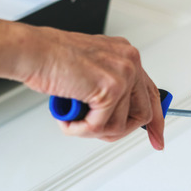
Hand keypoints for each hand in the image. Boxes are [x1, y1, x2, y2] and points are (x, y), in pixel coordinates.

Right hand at [20, 28, 164, 149]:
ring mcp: (122, 74)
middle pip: (141, 114)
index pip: (151, 93)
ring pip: (119, 125)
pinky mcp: (110, 89)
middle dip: (118, 131)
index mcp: (125, 55)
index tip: (156, 138)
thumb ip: (108, 88)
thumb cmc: (51, 60)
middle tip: (96, 132)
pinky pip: (101, 126)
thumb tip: (115, 115)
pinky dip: (80, 130)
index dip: (156, 120)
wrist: (33, 52)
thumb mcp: (89, 70)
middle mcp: (129, 61)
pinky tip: (67, 119)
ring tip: (72, 120)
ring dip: (92, 130)